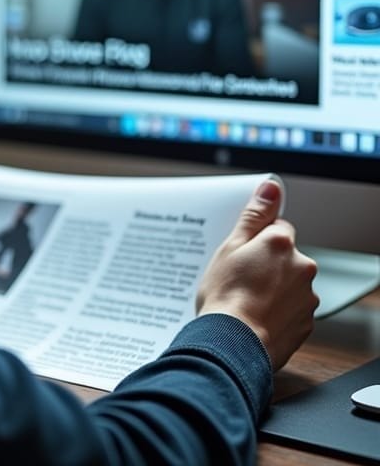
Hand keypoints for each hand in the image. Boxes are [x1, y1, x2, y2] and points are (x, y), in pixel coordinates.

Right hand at [196, 179, 318, 370]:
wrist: (233, 344)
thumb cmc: (226, 295)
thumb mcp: (230, 247)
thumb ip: (254, 216)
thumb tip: (271, 187)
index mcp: (281, 243)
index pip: (277, 228)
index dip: (256, 240)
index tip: (242, 253)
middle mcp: (301, 267)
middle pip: (285, 256)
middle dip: (266, 264)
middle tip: (239, 277)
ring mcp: (306, 297)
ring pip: (289, 284)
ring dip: (272, 288)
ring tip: (245, 301)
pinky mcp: (306, 323)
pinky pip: (291, 309)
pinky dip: (276, 311)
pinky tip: (255, 316)